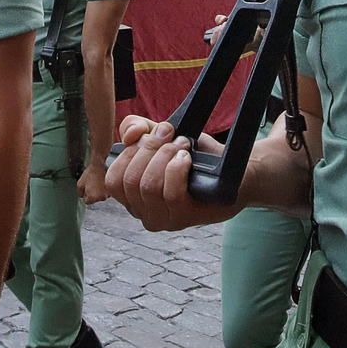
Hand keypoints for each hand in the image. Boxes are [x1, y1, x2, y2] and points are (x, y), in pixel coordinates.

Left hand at [78, 163, 109, 204]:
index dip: (85, 194)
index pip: (87, 201)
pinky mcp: (112, 190)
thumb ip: (79, 193)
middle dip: (92, 193)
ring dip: (99, 191)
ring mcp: (108, 194)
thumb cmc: (91, 174)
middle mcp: (102, 198)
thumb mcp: (79, 184)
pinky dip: (104, 188)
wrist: (100, 166)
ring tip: (97, 182)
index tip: (86, 188)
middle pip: (94, 199)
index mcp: (93, 198)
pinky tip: (102, 181)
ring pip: (100, 195)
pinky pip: (106, 192)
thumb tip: (81, 196)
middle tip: (91, 184)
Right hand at [105, 116, 240, 231]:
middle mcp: (144, 213)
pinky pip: (171, 194)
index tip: (150, 133)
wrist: (233, 171)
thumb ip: (136, 128)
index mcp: (133, 197)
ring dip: (165, 156)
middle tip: (171, 134)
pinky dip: (177, 168)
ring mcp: (164, 219)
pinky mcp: (185, 219)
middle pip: (131, 180)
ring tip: (182, 146)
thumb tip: (129, 135)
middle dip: (150, 148)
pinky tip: (186, 159)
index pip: (113, 180)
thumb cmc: (194, 156)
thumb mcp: (161, 137)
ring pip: (149, 186)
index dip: (128, 152)